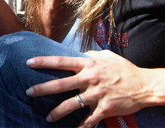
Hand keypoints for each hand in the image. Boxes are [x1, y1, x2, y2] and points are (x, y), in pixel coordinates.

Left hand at [26, 51, 154, 126]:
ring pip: (72, 104)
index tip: (28, 63)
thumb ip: (90, 55)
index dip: (44, 62)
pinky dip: (81, 127)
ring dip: (57, 112)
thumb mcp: (106, 56)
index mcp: (88, 65)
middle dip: (42, 89)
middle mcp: (90, 79)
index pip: (61, 62)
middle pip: (61, 84)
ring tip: (48, 117)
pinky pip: (89, 120)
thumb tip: (78, 54)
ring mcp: (97, 94)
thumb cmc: (124, 69)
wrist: (145, 85)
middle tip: (28, 92)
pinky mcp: (105, 108)